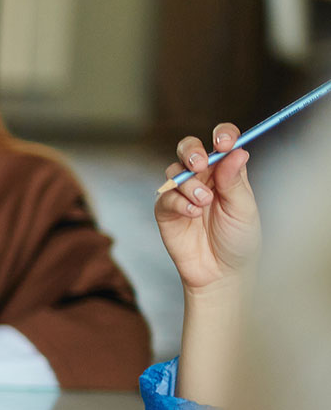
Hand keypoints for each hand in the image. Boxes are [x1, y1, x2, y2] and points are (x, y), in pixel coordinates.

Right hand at [155, 123, 258, 298]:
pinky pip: (166, 196)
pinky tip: (192, 214)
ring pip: (174, 170)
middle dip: (192, 151)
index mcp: (227, 173)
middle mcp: (203, 179)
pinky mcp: (166, 210)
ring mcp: (182, 194)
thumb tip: (237, 151)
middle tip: (200, 164)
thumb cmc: (239, 241)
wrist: (221, 273)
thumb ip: (236, 181)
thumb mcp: (245, 209)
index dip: (222, 136)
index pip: (222, 143)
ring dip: (188, 183)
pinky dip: (179, 202)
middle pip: (189, 149)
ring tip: (203, 202)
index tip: (224, 142)